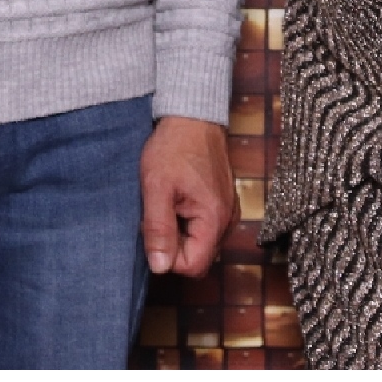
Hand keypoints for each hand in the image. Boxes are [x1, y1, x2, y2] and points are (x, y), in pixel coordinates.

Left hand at [140, 115, 236, 278]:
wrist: (192, 114)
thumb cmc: (174, 146)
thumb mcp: (157, 187)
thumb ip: (158, 229)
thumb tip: (160, 267)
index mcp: (215, 219)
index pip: (193, 265)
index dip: (168, 256)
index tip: (153, 230)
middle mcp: (228, 219)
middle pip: (199, 256)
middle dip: (173, 244)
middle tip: (157, 213)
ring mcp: (227, 211)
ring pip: (200, 242)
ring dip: (179, 232)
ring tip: (166, 202)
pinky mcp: (223, 202)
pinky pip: (204, 227)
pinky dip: (187, 220)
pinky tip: (176, 198)